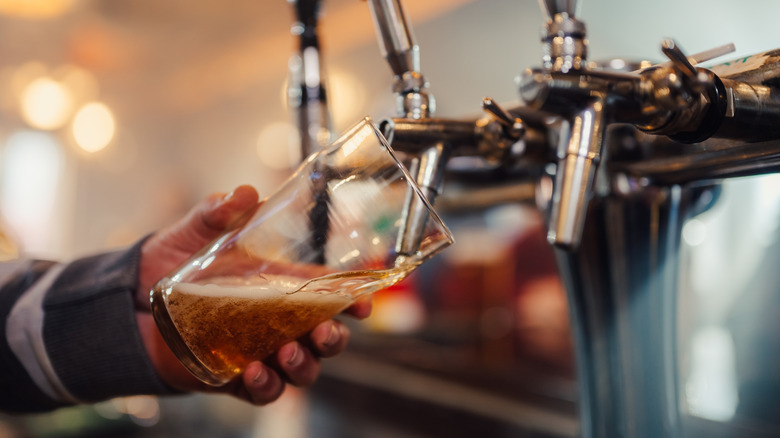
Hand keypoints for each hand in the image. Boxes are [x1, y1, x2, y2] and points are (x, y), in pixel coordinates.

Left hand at [134, 185, 371, 403]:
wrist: (128, 300)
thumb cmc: (170, 262)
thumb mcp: (194, 232)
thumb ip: (216, 211)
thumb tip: (241, 193)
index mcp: (279, 285)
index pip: (328, 294)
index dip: (353, 301)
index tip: (363, 305)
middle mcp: (277, 321)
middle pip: (324, 337)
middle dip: (334, 339)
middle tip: (325, 332)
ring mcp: (258, 350)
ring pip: (302, 369)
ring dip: (305, 366)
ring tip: (288, 351)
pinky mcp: (232, 375)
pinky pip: (262, 392)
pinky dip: (266, 386)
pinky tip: (256, 373)